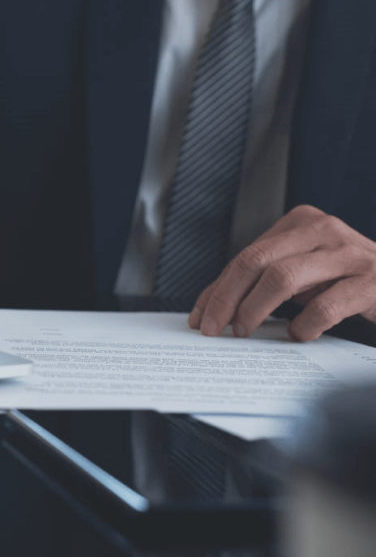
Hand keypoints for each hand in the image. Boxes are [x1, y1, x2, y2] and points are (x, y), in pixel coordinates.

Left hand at [189, 205, 375, 340]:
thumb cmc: (347, 280)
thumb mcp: (303, 274)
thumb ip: (263, 281)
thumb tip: (211, 307)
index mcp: (301, 222)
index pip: (246, 255)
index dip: (217, 288)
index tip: (198, 317)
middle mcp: (323, 229)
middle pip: (256, 261)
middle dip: (226, 297)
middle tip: (213, 328)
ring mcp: (349, 253)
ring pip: (282, 277)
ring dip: (255, 309)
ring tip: (245, 331)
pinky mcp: (373, 282)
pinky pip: (324, 305)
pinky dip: (303, 324)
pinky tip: (298, 334)